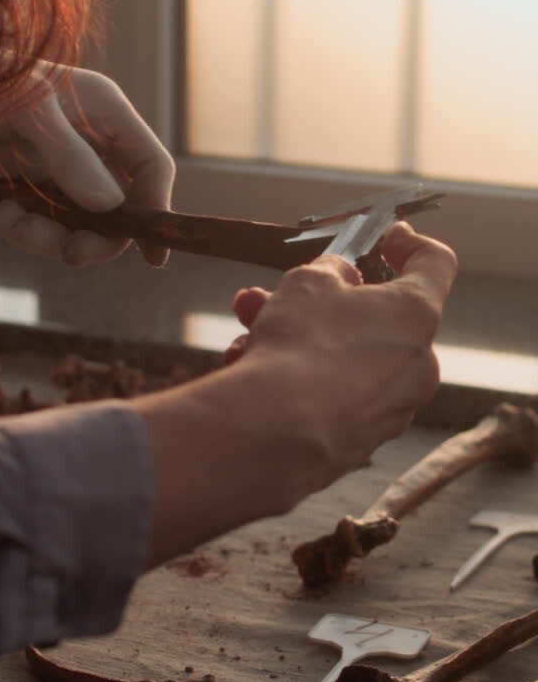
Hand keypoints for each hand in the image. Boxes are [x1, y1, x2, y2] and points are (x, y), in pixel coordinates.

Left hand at [0, 33, 174, 265]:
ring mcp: (60, 172)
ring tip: (14, 223)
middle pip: (122, 210)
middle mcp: (89, 143)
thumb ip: (66, 154)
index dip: (157, 208)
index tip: (151, 253)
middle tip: (71, 253)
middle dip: (97, 236)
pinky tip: (0, 213)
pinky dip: (26, 233)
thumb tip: (110, 205)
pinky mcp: (31, 193)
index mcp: (103, 112)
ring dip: (53, 239)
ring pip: (83, 229)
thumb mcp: (23, 110)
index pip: (150, 166)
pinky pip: (48, 232)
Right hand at [133, 221, 456, 566]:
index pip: (435, 265)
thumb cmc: (299, 345)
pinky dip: (299, 382)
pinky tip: (250, 372)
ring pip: (344, 361)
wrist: (275, 434)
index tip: (389, 236)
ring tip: (246, 331)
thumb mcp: (309, 282)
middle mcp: (416, 367)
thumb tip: (342, 279)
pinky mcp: (359, 445)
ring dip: (297, 340)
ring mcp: (390, 411)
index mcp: (417, 315)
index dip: (412, 243)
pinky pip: (330, 399)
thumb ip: (332, 272)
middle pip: (374, 320)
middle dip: (321, 304)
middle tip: (276, 294)